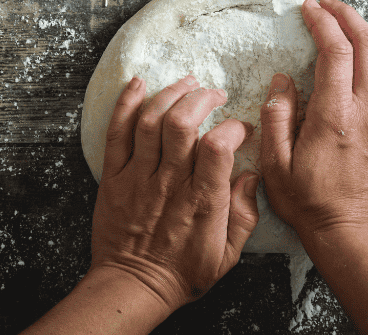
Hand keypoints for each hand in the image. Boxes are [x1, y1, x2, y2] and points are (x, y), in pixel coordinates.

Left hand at [90, 76, 259, 313]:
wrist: (132, 286)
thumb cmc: (183, 272)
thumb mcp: (227, 255)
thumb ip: (245, 215)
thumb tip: (252, 176)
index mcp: (202, 200)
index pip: (218, 147)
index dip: (234, 128)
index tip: (241, 128)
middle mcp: (170, 182)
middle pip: (182, 123)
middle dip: (201, 98)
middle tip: (214, 94)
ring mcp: (139, 176)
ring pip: (150, 121)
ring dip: (170, 93)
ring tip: (186, 82)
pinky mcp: (115, 176)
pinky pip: (117, 134)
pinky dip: (125, 104)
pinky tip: (138, 83)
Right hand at [260, 0, 367, 239]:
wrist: (350, 234)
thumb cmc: (310, 201)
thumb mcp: (276, 164)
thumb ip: (276, 116)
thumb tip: (282, 80)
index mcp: (335, 115)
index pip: (334, 50)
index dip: (323, 22)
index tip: (310, 8)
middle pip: (367, 45)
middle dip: (349, 16)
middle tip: (332, 4)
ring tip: (356, 25)